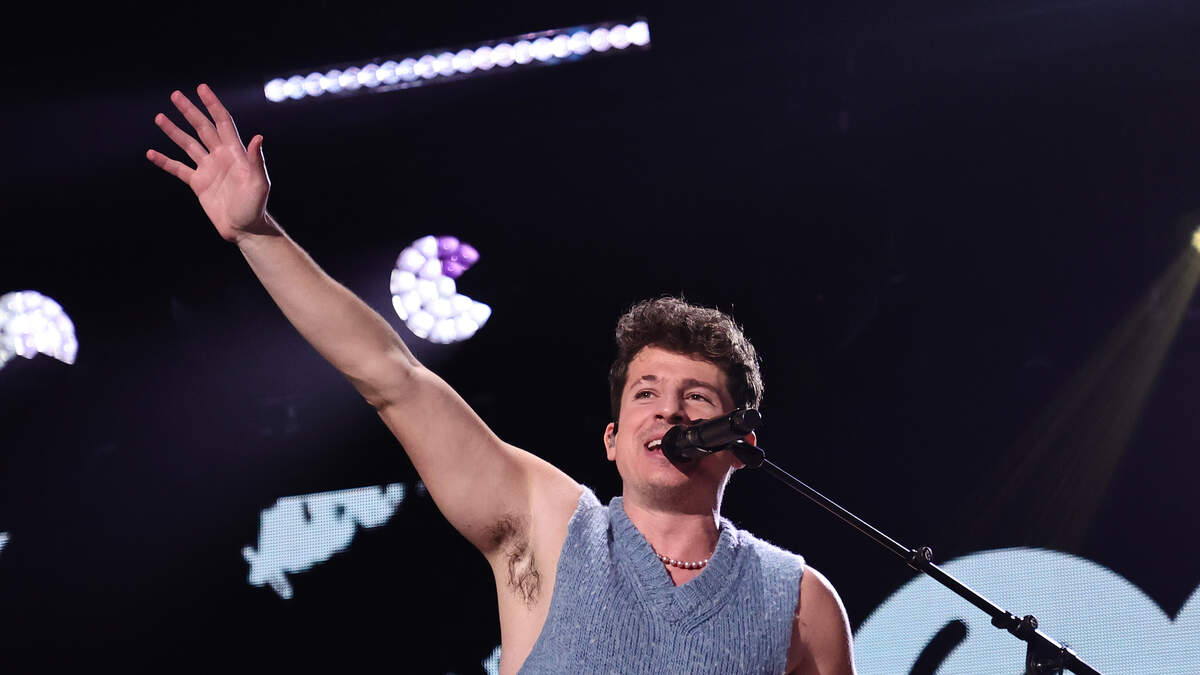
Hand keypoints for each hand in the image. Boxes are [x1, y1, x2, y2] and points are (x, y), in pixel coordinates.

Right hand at [147, 84, 272, 241]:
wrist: (244, 228)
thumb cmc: (255, 206)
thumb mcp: (258, 183)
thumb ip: (256, 160)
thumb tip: (258, 138)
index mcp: (235, 152)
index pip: (222, 122)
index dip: (212, 105)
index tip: (201, 88)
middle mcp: (220, 156)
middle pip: (202, 128)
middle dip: (189, 111)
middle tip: (175, 95)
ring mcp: (208, 169)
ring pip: (188, 145)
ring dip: (174, 131)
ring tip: (160, 117)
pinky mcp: (198, 183)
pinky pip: (178, 169)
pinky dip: (165, 161)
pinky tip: (151, 153)